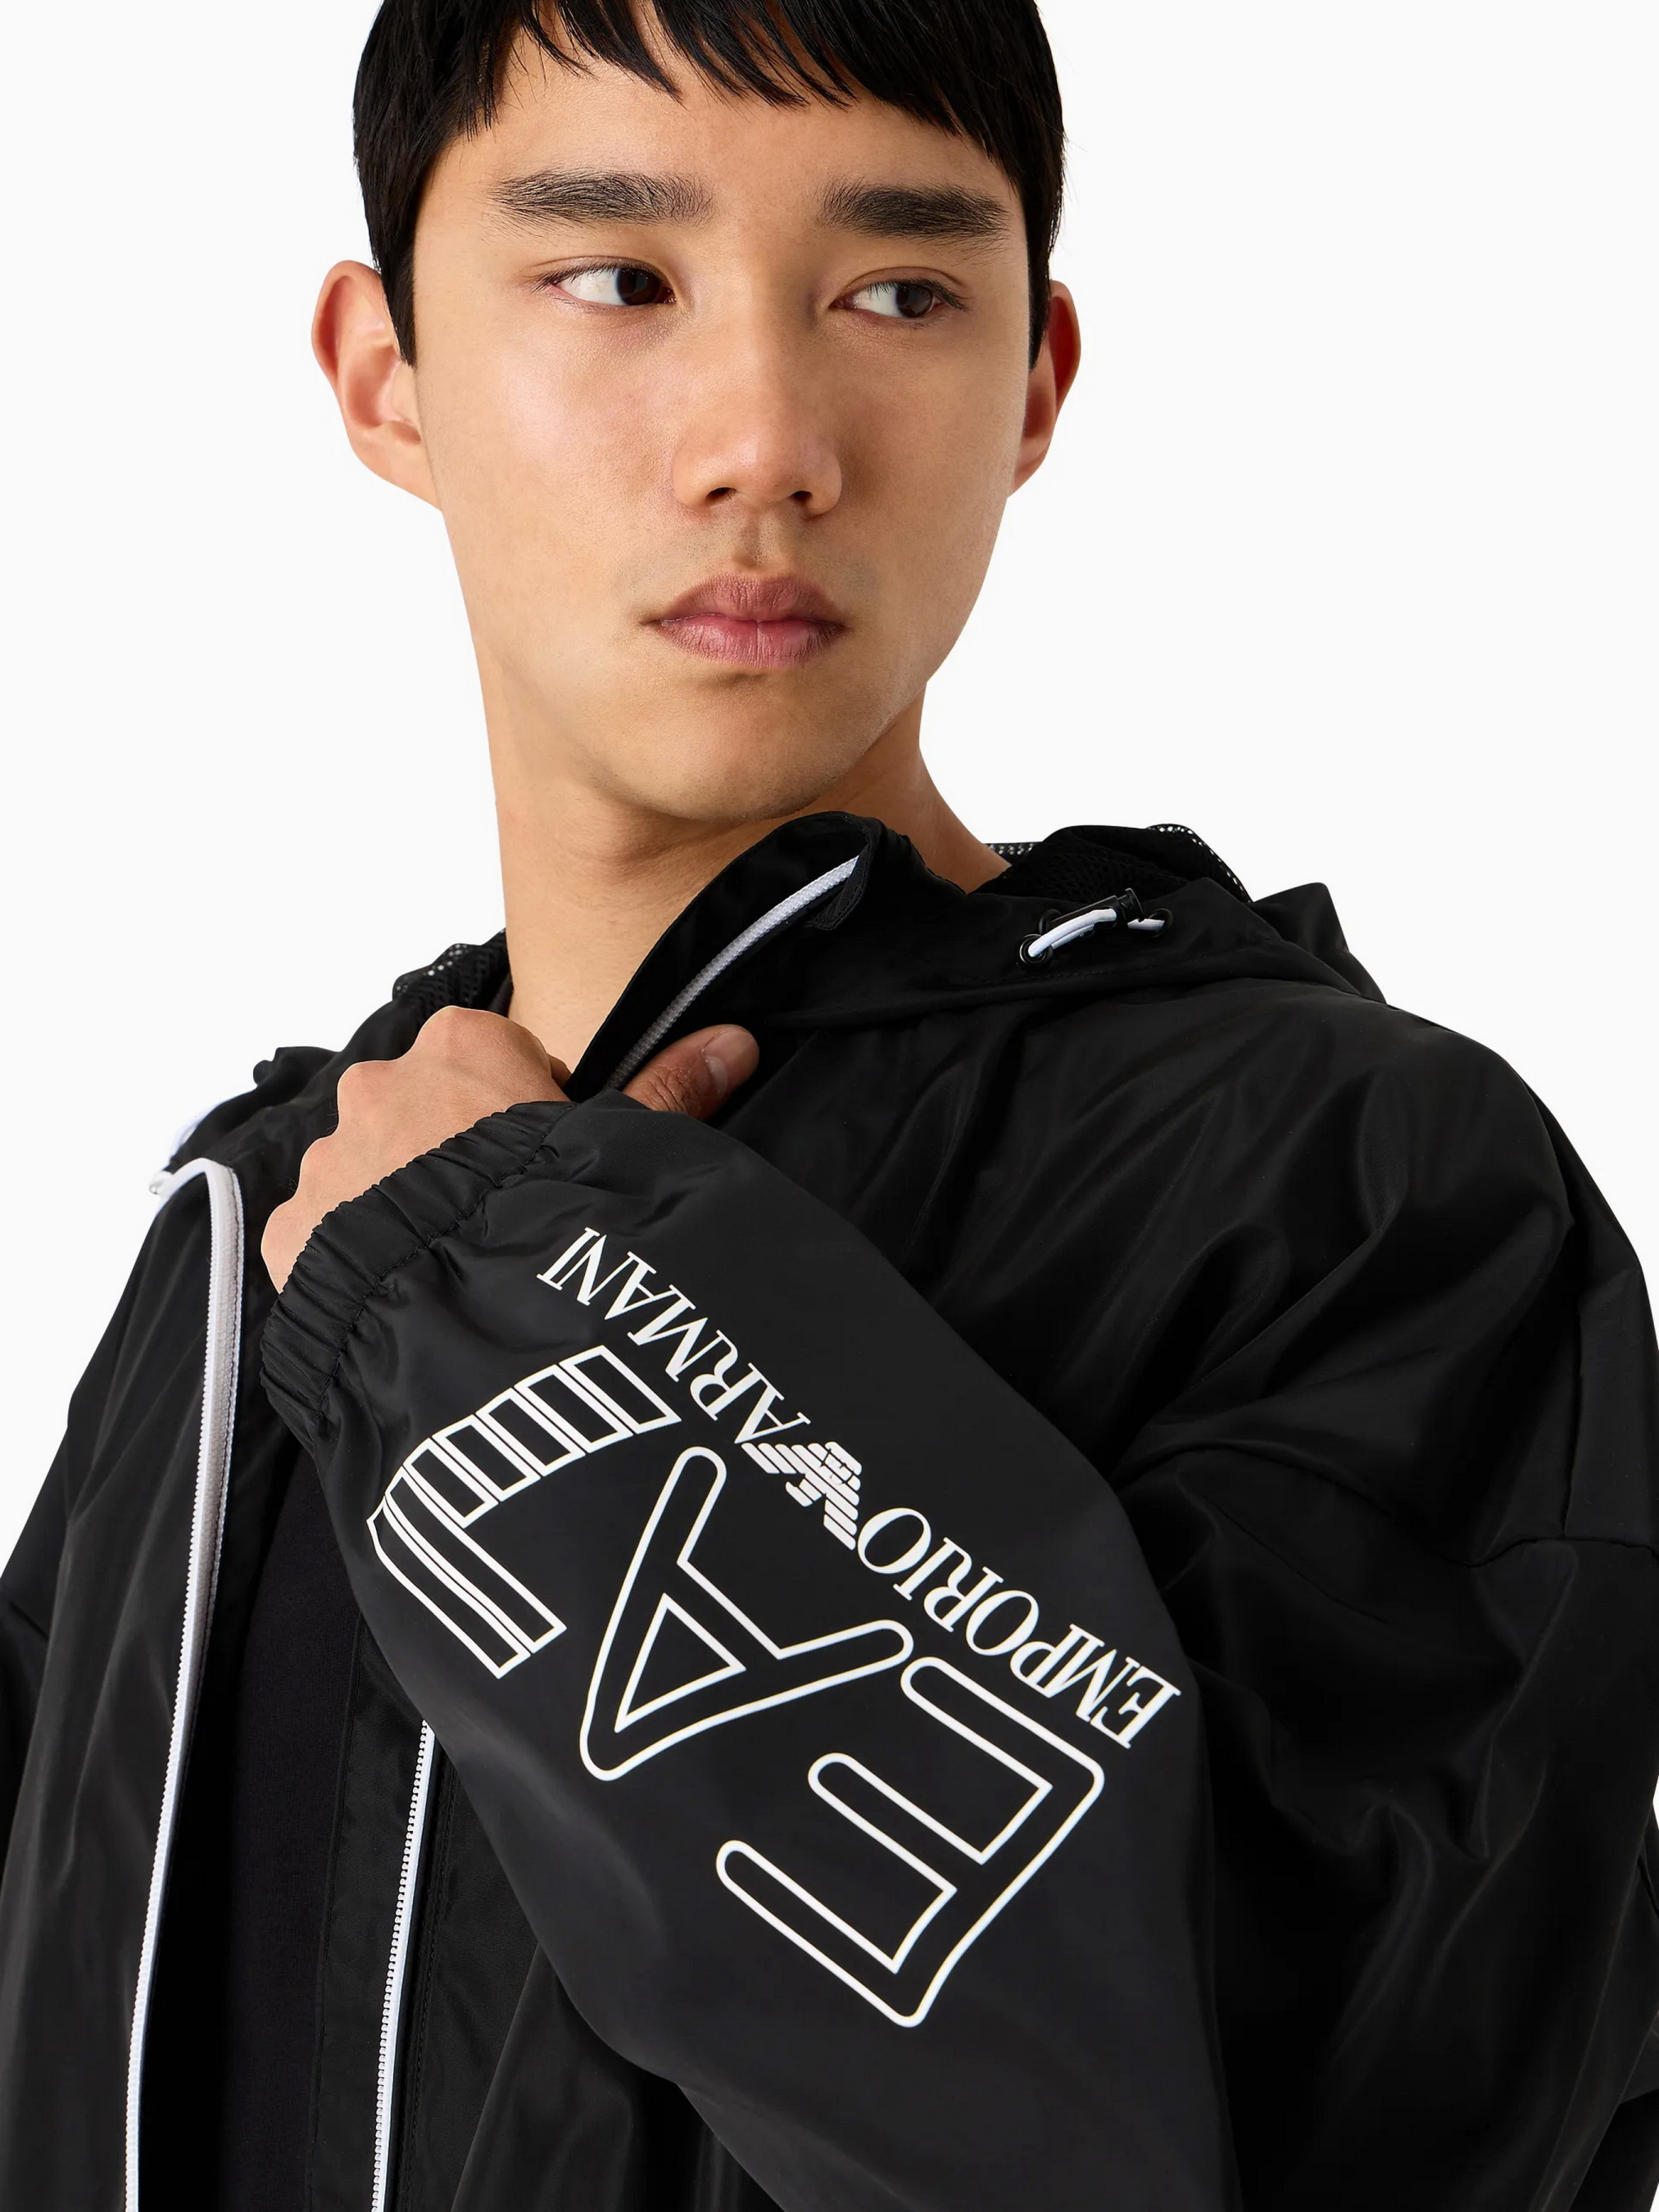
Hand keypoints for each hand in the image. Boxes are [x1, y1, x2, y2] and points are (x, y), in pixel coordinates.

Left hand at [262, 1005, 757, 1291]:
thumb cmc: (564, 1226)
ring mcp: (329, 1161)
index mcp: (461, 1045)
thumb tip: (734, 1041)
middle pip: (424, 1108)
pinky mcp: (293, 1235)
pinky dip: (362, 1260)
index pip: (496, 1053)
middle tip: (511, 1221)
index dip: (530, 1108)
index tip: (550, 1161)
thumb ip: (671, 1089)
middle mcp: (379, 1087)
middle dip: (456, 1153)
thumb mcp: (631, 1151)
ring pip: (370, 1171)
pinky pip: (327, 1235)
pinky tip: (415, 1295)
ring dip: (404, 1206)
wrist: (482, 1328)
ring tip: (464, 1271)